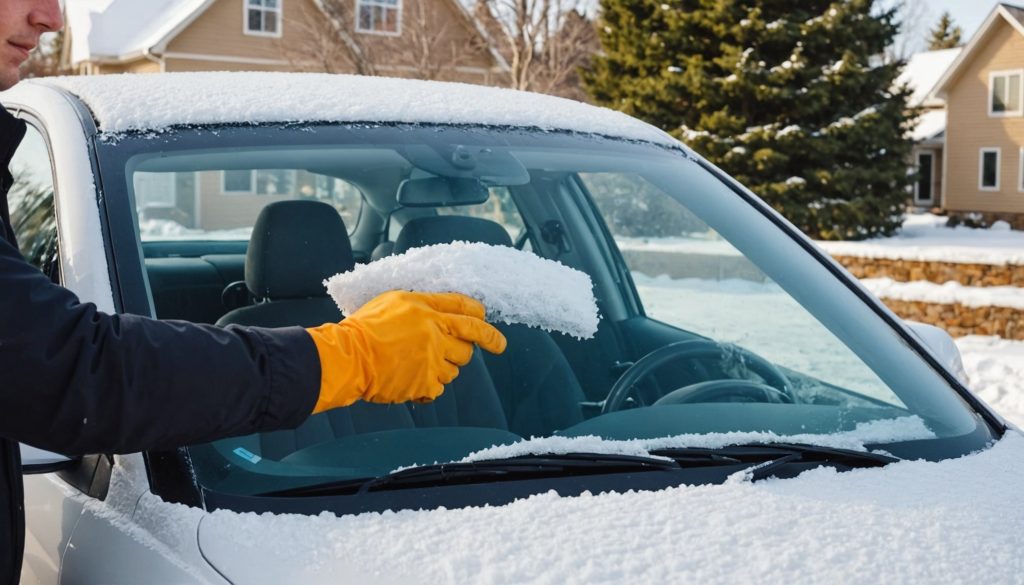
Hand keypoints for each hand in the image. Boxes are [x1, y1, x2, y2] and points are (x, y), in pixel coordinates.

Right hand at [306, 291, 506, 412]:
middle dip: (469, 347)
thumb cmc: (364, 328)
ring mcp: (432, 359)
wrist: (348, 357)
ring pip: (456, 368)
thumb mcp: (393, 300)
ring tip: (417, 364)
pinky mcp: (425, 382)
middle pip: (470, 342)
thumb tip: (442, 310)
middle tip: (458, 352)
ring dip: (443, 368)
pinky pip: (439, 388)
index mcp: (426, 308)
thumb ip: (422, 304)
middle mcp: (434, 332)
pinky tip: (410, 379)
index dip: (481, 316)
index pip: (466, 308)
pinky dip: (428, 386)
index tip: (489, 324)